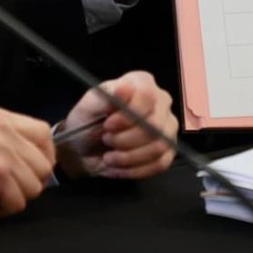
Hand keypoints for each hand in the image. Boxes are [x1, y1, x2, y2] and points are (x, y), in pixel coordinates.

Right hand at [0, 105, 55, 218]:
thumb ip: (6, 142)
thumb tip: (38, 162)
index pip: (44, 133)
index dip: (42, 159)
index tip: (29, 175)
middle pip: (44, 163)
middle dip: (28, 184)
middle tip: (1, 190)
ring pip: (35, 185)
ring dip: (14, 199)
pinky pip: (19, 201)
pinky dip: (2, 210)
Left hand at [56, 71, 177, 179]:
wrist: (84, 148)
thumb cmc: (87, 121)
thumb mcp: (89, 106)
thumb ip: (107, 96)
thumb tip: (124, 88)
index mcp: (142, 83)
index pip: (147, 96)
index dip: (128, 115)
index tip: (108, 124)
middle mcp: (161, 102)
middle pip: (155, 124)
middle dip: (125, 139)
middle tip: (107, 139)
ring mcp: (167, 127)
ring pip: (159, 146)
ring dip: (129, 157)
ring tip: (110, 156)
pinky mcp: (168, 151)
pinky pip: (160, 164)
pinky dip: (135, 169)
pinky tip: (119, 165)